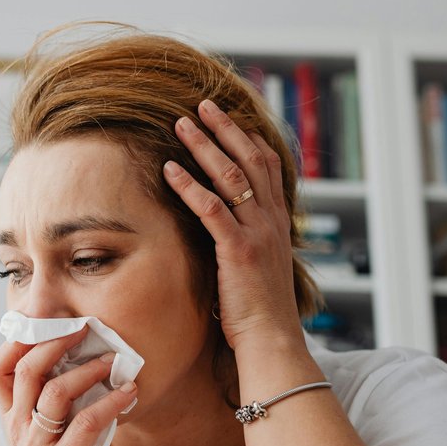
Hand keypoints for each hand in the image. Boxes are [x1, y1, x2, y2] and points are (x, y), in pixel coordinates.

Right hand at [0, 328, 137, 445]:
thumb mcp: (40, 443)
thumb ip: (51, 412)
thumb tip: (85, 374)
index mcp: (13, 421)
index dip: (15, 342)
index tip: (45, 323)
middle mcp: (20, 430)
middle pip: (26, 370)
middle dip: (55, 341)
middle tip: (84, 327)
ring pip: (54, 392)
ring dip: (88, 371)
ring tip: (113, 361)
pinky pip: (85, 424)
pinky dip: (110, 403)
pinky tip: (129, 394)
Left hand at [161, 98, 306, 353]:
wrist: (272, 340)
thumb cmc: (258, 312)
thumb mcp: (256, 268)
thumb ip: (244, 242)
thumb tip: (223, 233)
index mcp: (278, 223)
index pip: (268, 167)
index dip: (249, 138)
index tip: (229, 119)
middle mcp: (272, 221)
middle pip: (251, 159)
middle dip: (225, 129)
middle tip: (202, 105)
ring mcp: (257, 233)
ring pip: (231, 176)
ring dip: (204, 146)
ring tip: (180, 123)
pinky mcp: (238, 250)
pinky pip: (211, 208)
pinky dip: (188, 185)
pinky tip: (168, 169)